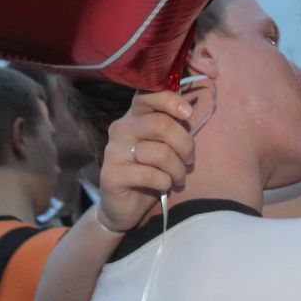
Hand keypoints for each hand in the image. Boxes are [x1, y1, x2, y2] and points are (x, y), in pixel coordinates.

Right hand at [96, 89, 195, 233]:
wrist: (124, 206)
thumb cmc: (150, 172)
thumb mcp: (164, 145)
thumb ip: (172, 127)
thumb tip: (188, 111)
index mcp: (134, 116)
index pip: (148, 95)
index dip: (170, 100)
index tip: (187, 113)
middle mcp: (121, 128)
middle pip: (162, 124)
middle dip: (185, 145)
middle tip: (189, 161)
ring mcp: (113, 151)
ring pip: (160, 152)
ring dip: (178, 170)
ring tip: (178, 179)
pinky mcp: (111, 174)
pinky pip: (150, 175)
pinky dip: (165, 182)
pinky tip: (163, 186)